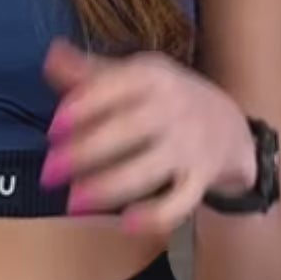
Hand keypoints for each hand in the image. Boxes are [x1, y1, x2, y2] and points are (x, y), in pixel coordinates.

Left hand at [40, 41, 256, 237]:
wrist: (231, 127)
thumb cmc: (169, 99)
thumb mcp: (137, 74)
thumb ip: (92, 72)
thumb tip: (52, 55)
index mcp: (153, 77)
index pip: (115, 88)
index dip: (83, 108)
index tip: (54, 129)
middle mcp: (173, 108)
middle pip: (127, 130)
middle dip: (85, 153)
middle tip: (49, 172)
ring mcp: (188, 146)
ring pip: (148, 169)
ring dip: (109, 187)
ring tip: (74, 202)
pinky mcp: (200, 179)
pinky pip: (180, 202)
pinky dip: (156, 216)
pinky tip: (127, 224)